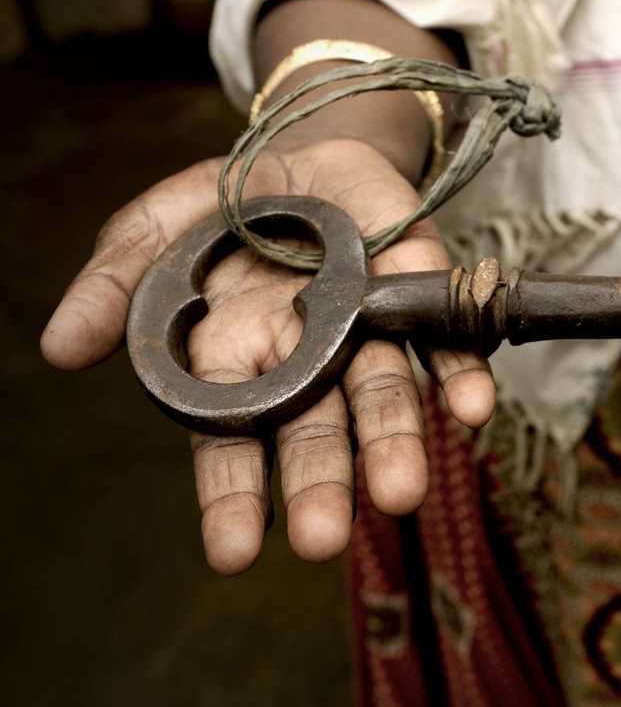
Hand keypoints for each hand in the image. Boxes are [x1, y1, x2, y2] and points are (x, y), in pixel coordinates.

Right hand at [41, 138, 494, 573]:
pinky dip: (461, 374)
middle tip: (325, 539)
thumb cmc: (227, 209)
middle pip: (316, 432)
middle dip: (321, 484)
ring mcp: (368, 329)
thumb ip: (114, 286)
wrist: (307, 151)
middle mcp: (309, 361)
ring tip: (402, 494)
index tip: (235, 554)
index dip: (234, 496)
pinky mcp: (421, 290)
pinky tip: (475, 410)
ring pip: (383, 395)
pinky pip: (447, 338)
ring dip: (396, 443)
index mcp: (238, 361)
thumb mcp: (155, 232)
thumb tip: (59, 348)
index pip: (233, 442)